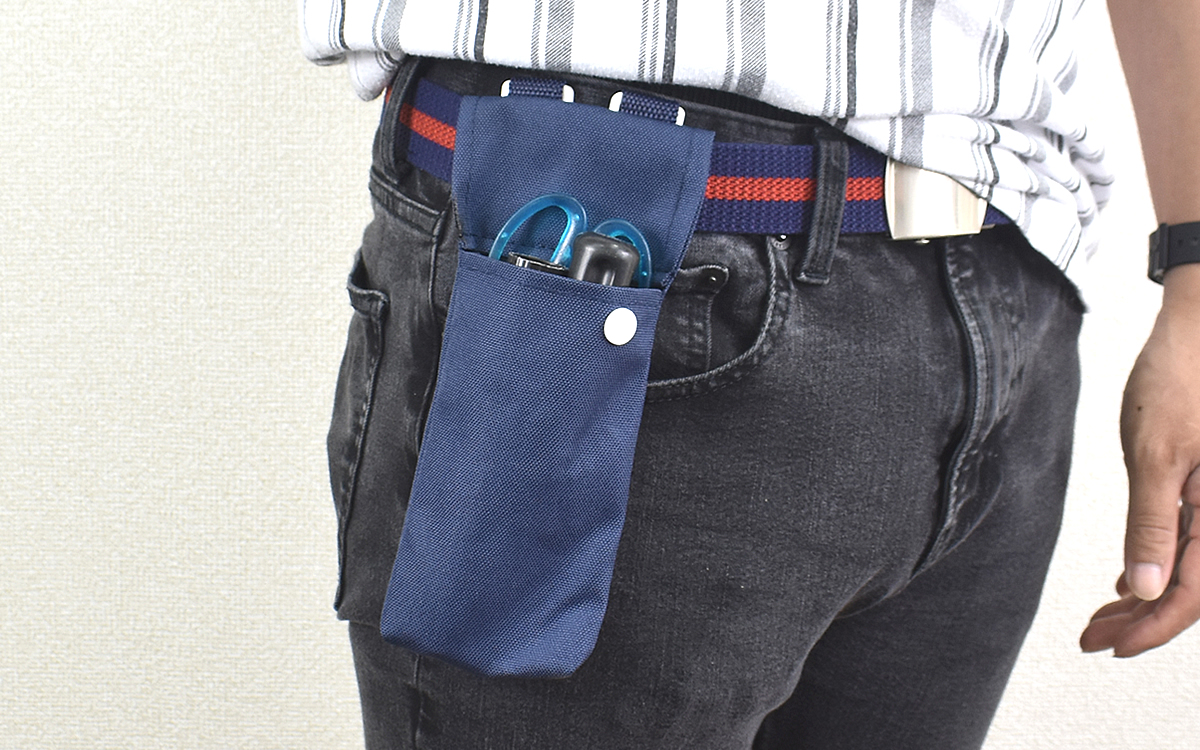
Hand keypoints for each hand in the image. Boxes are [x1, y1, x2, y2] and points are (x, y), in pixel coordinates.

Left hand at [1080, 265, 1199, 656]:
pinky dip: (1156, 562)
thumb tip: (1145, 588)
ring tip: (1103, 617)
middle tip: (1093, 638)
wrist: (1199, 328)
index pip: (1192, 594)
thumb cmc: (1180, 379)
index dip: (1151, 628)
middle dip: (1143, 620)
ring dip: (1147, 596)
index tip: (1109, 646)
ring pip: (1189, 567)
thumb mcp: (1156, 454)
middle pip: (1192, 588)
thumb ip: (1151, 523)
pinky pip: (1191, 541)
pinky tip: (1128, 580)